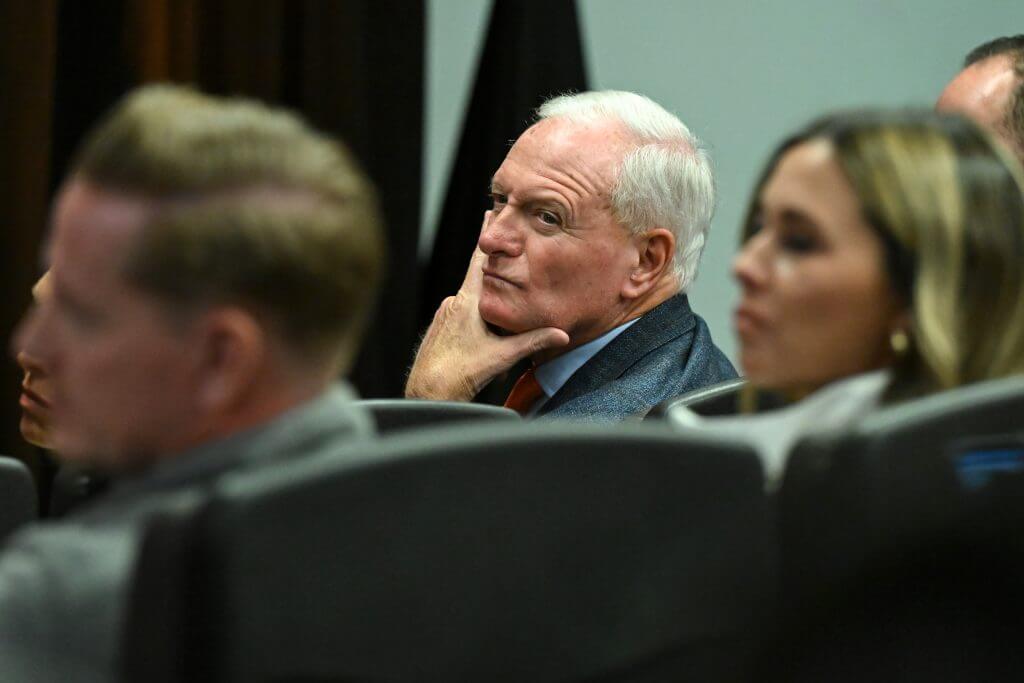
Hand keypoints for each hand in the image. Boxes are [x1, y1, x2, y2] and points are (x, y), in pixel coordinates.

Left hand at [405, 213, 569, 400]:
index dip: (486, 237)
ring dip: (485, 301)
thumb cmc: (459, 373)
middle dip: (491, 267)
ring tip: (498, 310)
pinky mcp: (439, 328)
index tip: (489, 213)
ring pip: (470, 301)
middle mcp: (453, 303)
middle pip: (478, 279)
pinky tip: (480, 332)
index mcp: (469, 302)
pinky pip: (460, 315)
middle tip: (503, 251)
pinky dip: (473, 316)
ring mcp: (444, 315)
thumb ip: (532, 342)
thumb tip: (561, 335)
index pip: (480, 260)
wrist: (427, 391)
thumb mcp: (502, 357)